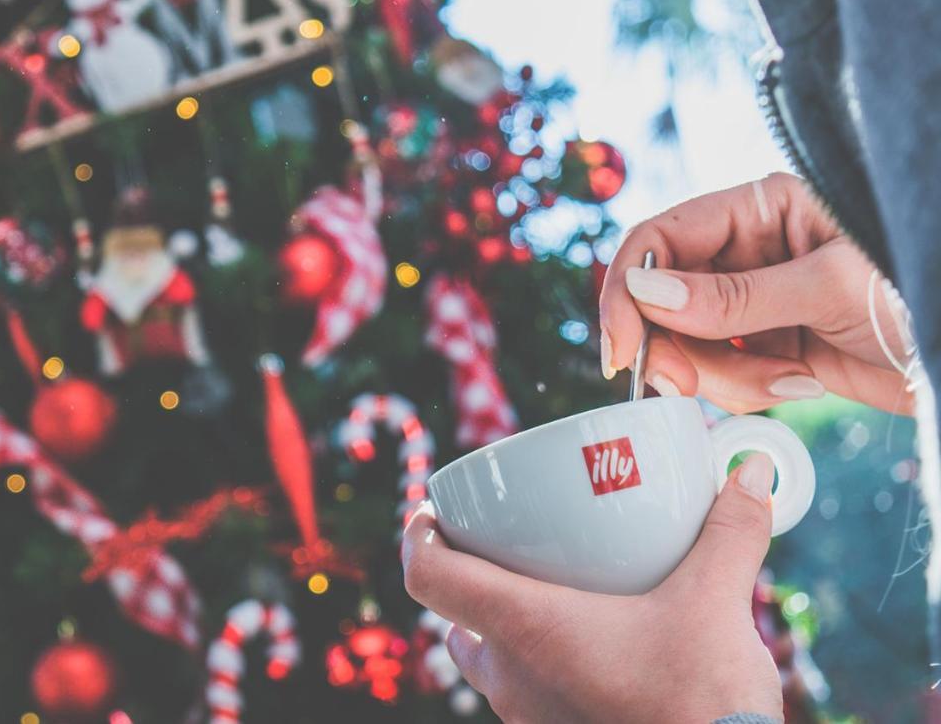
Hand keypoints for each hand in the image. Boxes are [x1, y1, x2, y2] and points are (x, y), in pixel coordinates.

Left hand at [403, 454, 783, 722]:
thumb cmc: (701, 701)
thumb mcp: (717, 601)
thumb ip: (731, 530)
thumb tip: (750, 470)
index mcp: (522, 627)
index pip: (428, 576)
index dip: (418, 537)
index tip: (431, 513)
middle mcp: (510, 677)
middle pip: (457, 620)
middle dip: (472, 582)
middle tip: (507, 550)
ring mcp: (531, 719)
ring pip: (490, 665)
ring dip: (505, 628)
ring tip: (551, 594)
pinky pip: (529, 696)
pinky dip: (539, 666)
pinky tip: (589, 650)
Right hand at [599, 173, 912, 413]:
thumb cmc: (921, 293)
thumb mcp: (828, 289)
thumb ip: (732, 296)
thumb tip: (647, 294)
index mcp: (761, 209)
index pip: (662, 238)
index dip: (629, 289)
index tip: (620, 347)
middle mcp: (750, 250)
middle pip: (664, 298)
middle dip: (673, 346)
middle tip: (683, 385)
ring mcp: (758, 301)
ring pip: (690, 343)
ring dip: (724, 375)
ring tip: (787, 379)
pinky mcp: (771, 346)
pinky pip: (724, 374)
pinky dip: (749, 389)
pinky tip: (801, 382)